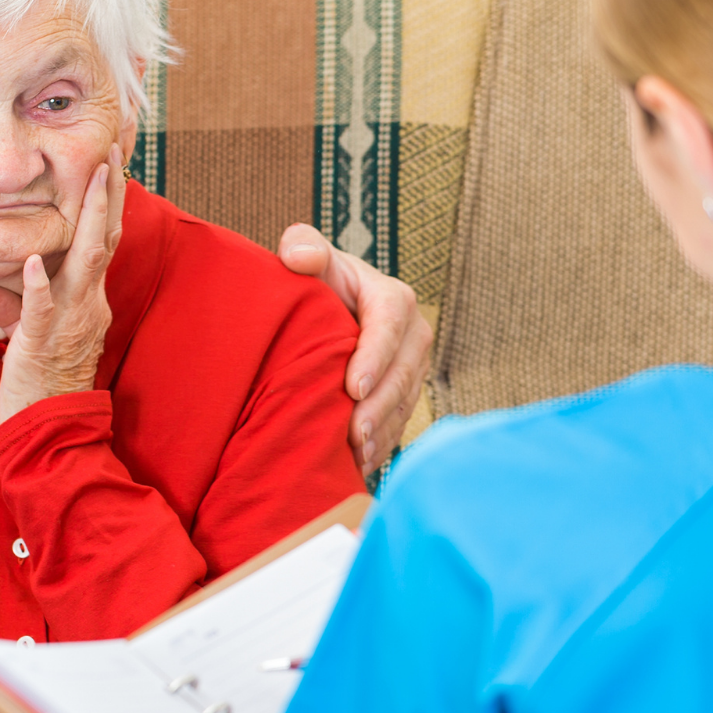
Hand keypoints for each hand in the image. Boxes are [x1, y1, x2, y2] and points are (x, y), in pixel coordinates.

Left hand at [0, 148, 126, 423]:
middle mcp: (87, 304)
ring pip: (85, 263)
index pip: (102, 243)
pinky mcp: (42, 343)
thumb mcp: (31, 338)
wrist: (52, 431)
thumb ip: (16, 309)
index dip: (107, 204)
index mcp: (88, 301)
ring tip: (92, 180)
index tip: (110, 164)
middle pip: (104, 240)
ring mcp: (69, 322)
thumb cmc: (42, 385)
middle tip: (114, 151)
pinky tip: (33, 261)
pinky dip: (37, 285)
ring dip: (89, 219)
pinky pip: (41, 311)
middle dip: (108, 194)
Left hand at [277, 224, 430, 473]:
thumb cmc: (316, 281)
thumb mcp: (309, 256)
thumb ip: (303, 247)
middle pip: (402, 372)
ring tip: (355, 457)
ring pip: (403, 403)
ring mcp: (412, 368)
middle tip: (353, 435)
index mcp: (392, 298)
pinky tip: (358, 466)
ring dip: (381, 432)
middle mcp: (412, 334)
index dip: (375, 357)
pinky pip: (399, 423)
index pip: (389, 326)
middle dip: (379, 406)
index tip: (353, 387)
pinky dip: (380, 445)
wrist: (329, 308)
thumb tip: (299, 256)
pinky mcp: (405, 395)